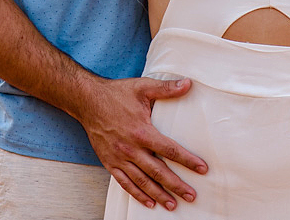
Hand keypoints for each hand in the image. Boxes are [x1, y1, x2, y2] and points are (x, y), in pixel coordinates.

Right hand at [77, 76, 207, 210]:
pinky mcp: (109, 162)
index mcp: (142, 131)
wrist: (87, 101)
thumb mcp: (142, 87)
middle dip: (176, 185)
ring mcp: (119, 157)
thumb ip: (166, 88)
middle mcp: (131, 148)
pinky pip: (124, 182)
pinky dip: (137, 194)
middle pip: (158, 172)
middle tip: (191, 196)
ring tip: (173, 204)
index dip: (187, 160)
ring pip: (142, 181)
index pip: (170, 150)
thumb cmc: (116, 94)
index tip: (202, 169)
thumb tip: (188, 84)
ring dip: (158, 194)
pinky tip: (148, 202)